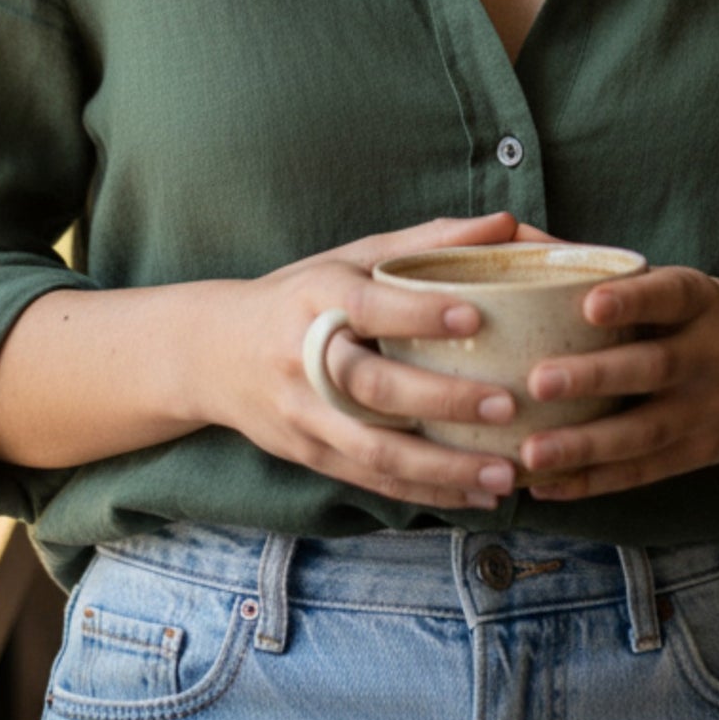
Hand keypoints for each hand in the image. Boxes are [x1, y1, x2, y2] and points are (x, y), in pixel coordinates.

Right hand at [203, 212, 560, 513]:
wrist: (211, 353)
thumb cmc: (300, 295)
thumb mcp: (350, 257)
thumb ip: (427, 243)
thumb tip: (507, 222)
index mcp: (316, 298)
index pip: (367, 305)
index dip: (417, 312)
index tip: (475, 315)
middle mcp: (304, 359)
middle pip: (371, 387)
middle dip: (441, 401)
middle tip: (505, 405)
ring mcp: (305, 415)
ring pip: (374, 451)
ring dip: (443, 469)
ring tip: (503, 475)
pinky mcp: (310, 455)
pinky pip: (372, 480)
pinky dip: (425, 494)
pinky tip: (475, 498)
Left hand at [516, 266, 718, 501]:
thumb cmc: (694, 315)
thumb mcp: (669, 281)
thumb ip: (596, 263)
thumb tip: (510, 230)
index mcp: (700, 301)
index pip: (670, 296)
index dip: (633, 300)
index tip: (589, 304)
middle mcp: (709, 354)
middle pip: (653, 368)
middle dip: (595, 377)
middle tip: (537, 382)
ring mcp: (706, 410)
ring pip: (645, 431)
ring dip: (585, 444)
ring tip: (531, 451)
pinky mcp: (696, 454)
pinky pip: (641, 471)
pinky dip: (592, 481)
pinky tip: (545, 484)